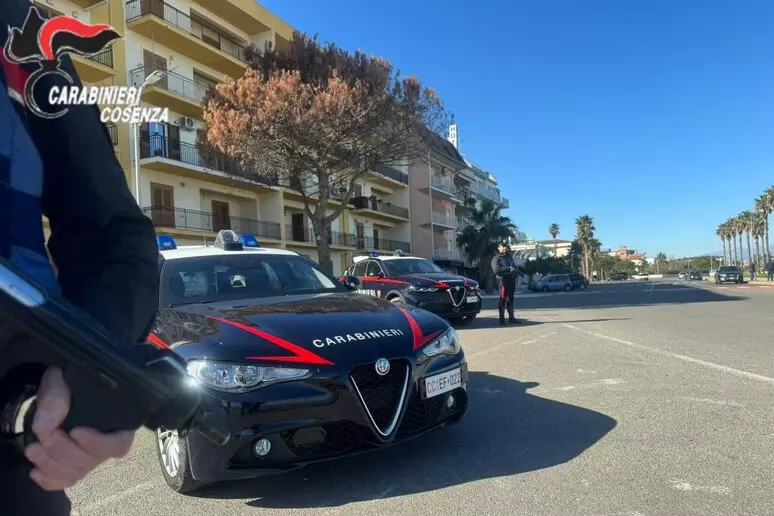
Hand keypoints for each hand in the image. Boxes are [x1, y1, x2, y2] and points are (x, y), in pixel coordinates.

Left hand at [24, 367, 134, 490]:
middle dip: (63, 450)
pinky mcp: (73, 466)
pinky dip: (49, 480)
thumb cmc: (68, 381)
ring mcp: (90, 457)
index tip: (75, 431)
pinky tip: (34, 471)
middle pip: (91, 460)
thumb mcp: (62, 379)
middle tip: (43, 434)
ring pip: (76, 473)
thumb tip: (44, 425)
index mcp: (118, 422)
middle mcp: (107, 444)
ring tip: (31, 449)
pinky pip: (65, 481)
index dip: (98, 444)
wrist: (60, 388)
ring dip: (51, 465)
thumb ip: (57, 397)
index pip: (118, 444)